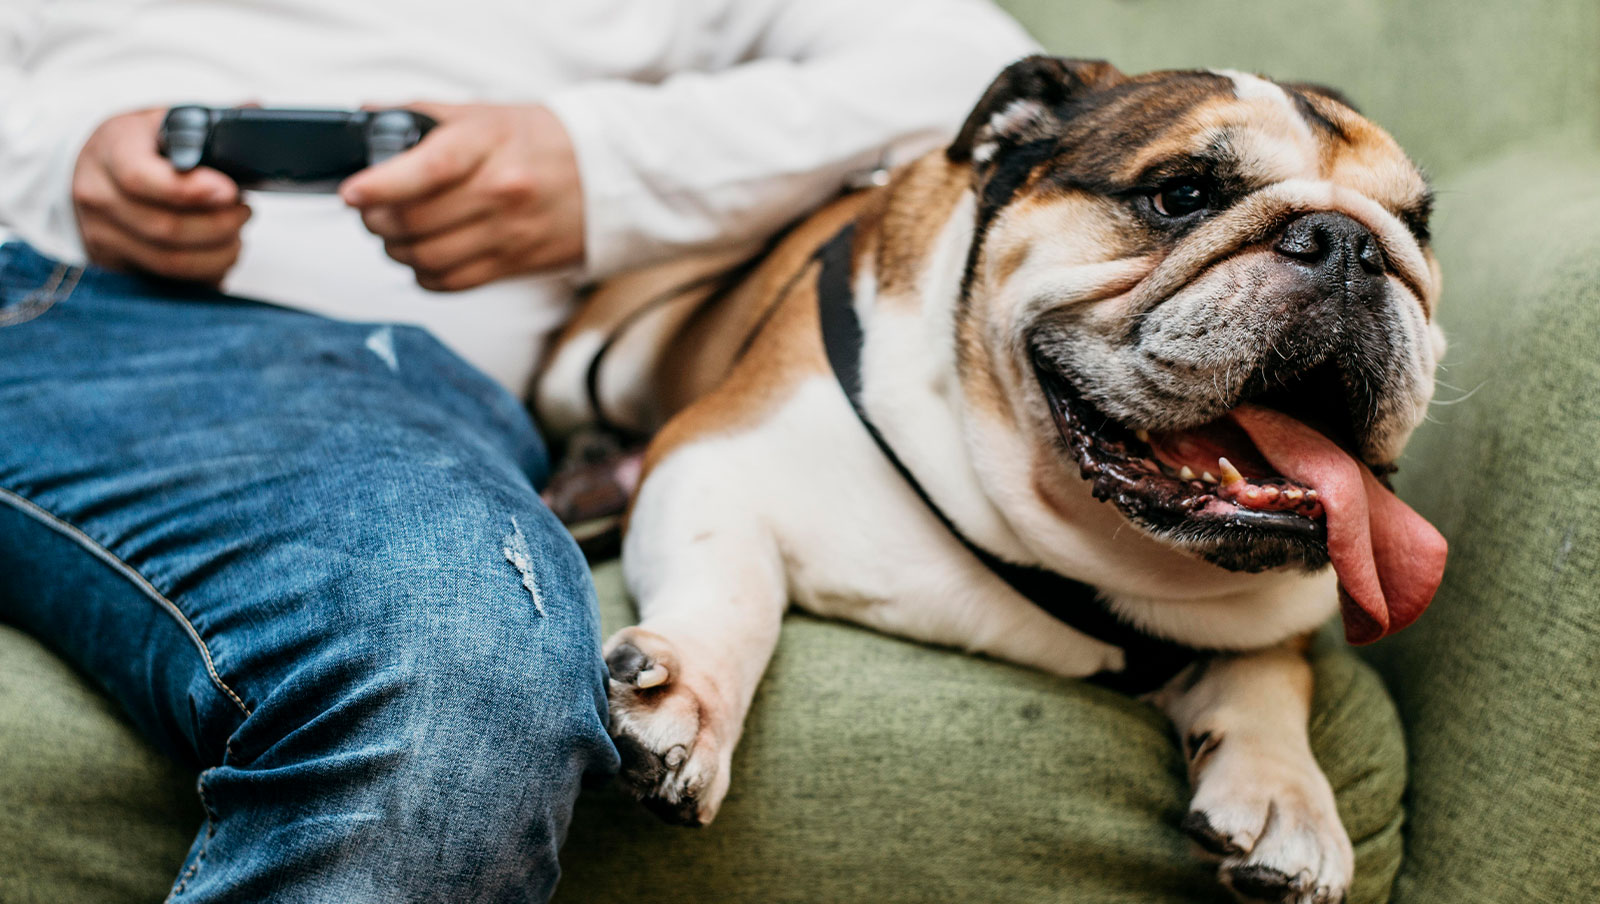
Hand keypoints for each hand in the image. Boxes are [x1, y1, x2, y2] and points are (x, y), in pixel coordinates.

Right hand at [72, 108, 249, 282]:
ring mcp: (102, 234)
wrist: (91, 168)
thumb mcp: (161, 120)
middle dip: (220, 225)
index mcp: (111, 150)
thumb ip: (206, 120)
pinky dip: (203, 276)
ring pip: (169, 262)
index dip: (191, 191)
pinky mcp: (114, 263)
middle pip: (165, 228)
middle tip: (245, 211)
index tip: (230, 191)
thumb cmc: (139, 144)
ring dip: (218, 254)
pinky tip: (220, 260)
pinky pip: (166, 282)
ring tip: (238, 236)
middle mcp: (98, 195)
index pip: (142, 178)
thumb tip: (254, 109)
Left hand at [340, 103, 583, 291]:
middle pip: (416, 220)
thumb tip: (368, 117)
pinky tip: (422, 258)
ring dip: (396, 250)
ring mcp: (507, 234)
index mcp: (490, 147)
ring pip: (427, 257)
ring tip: (392, 235)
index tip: (352, 193)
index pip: (427, 169)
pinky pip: (451, 282)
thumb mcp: (487, 114)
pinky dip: (423, 275)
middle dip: (377, 219)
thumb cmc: (541, 142)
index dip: (381, 185)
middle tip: (369, 210)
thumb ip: (424, 115)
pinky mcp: (513, 265)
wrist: (608, 178)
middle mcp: (500, 193)